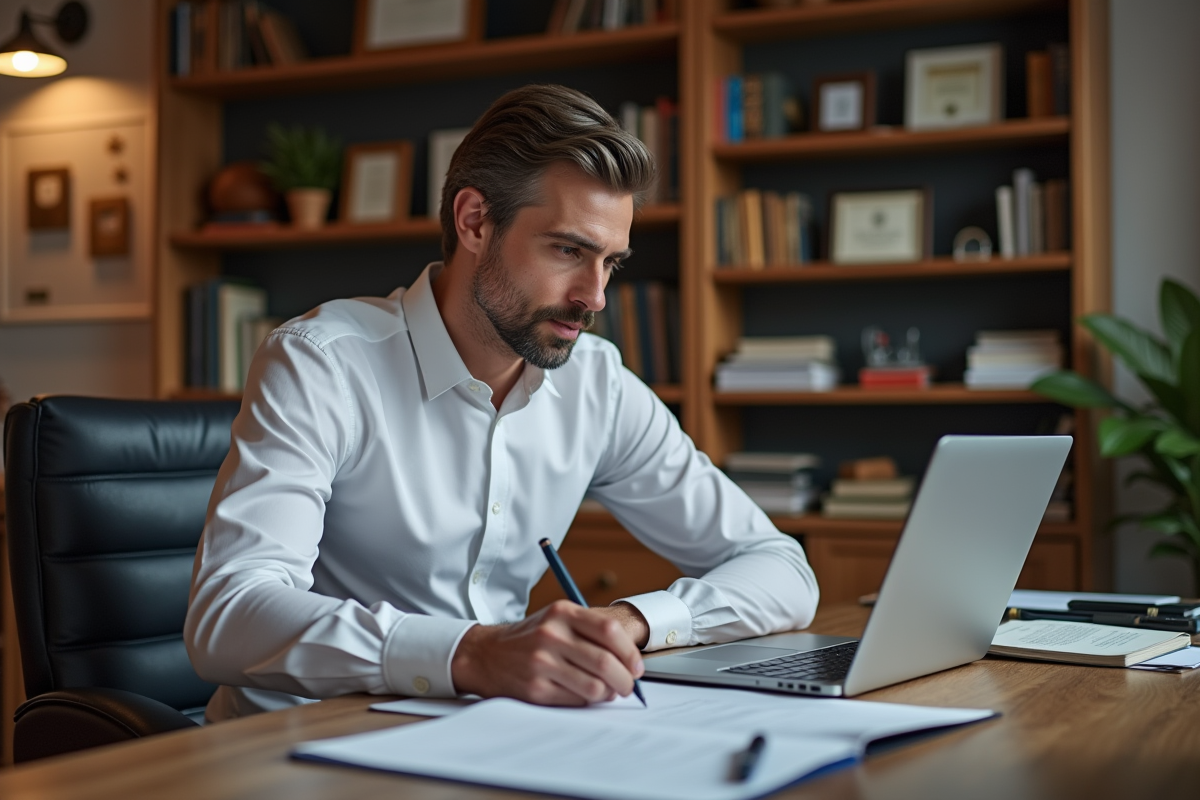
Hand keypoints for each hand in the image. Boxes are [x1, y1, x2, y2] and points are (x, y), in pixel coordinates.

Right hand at [451, 600, 644, 705]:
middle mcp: (551, 635)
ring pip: (595, 686)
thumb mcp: (556, 618)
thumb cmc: (530, 637)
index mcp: (562, 612)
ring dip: (609, 694)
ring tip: (608, 691)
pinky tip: (584, 694)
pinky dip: (588, 700)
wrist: (485, 654)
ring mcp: (542, 663)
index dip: (630, 653)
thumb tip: (629, 659)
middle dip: (626, 680)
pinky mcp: (536, 689)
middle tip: (629, 686)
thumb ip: (590, 629)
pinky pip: (577, 700)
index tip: (636, 666)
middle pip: (605, 662)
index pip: (609, 632)